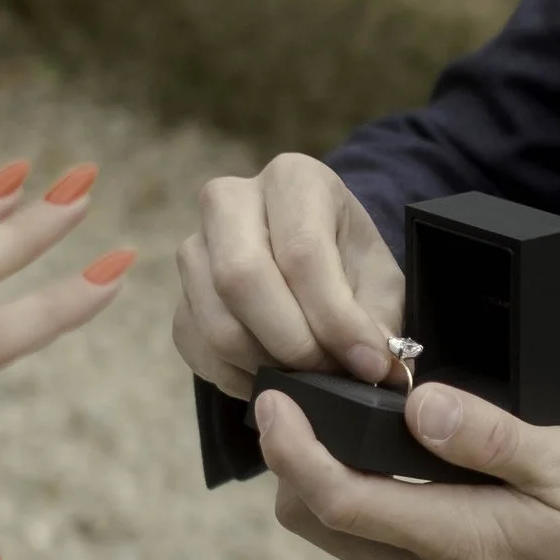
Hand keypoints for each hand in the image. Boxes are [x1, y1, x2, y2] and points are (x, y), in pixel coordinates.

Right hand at [172, 152, 403, 399]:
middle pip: (241, 278)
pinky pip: (200, 351)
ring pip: (217, 324)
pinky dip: (241, 379)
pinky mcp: (179, 299)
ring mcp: (195, 249)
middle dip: (292, 343)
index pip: (302, 253)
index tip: (369, 363)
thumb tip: (374, 365)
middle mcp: (230, 201)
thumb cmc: (349, 264)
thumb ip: (379, 320)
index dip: (336, 319)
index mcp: (292, 180)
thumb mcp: (380, 280)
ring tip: (309, 379)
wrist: (310, 261)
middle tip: (329, 373)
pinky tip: (277, 379)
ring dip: (268, 366)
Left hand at [256, 380, 559, 559]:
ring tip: (339, 416)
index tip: (273, 402)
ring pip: (338, 535)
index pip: (337, 500)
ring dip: (321, 480)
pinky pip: (372, 543)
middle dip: (292, 462)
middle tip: (301, 396)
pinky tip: (386, 458)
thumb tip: (418, 406)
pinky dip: (356, 499)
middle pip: (315, 521)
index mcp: (454, 542)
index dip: (291, 450)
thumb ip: (489, 437)